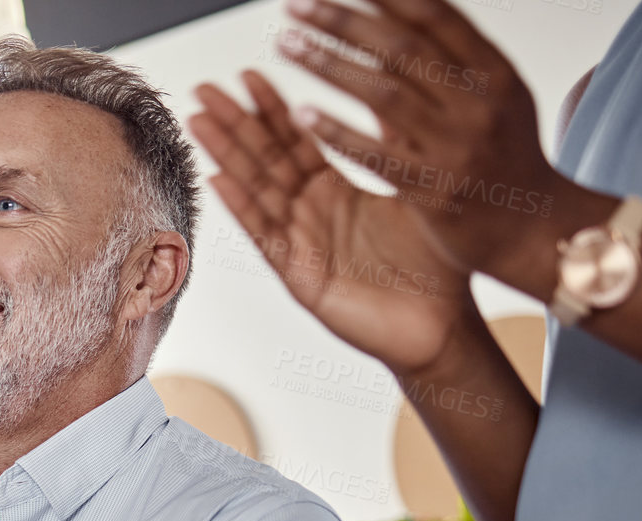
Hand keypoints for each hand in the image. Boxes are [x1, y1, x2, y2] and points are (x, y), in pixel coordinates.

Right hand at [190, 70, 472, 374]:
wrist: (442, 324)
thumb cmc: (435, 266)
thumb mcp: (417, 191)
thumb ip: (394, 148)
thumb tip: (397, 91)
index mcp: (337, 193)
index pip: (296, 141)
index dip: (272, 108)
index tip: (249, 75)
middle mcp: (311, 215)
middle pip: (265, 160)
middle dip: (235, 123)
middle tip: (205, 90)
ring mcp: (301, 245)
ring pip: (257, 191)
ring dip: (226, 155)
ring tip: (199, 122)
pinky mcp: (299, 276)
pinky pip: (266, 236)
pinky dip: (242, 207)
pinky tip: (218, 179)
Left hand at [276, 0, 602, 289]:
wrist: (534, 231)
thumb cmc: (507, 161)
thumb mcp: (494, 100)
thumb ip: (451, 65)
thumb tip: (398, 18)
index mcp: (494, 73)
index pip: (435, 18)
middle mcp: (477, 104)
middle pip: (401, 48)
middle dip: (344, 22)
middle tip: (295, 6)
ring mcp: (453, 148)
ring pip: (382, 94)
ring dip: (329, 65)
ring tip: (287, 45)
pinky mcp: (429, 190)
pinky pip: (373, 155)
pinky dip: (335, 132)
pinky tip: (300, 114)